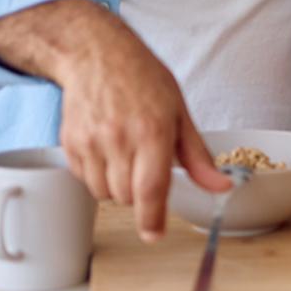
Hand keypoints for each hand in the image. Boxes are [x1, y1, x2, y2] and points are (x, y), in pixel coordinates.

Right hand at [55, 26, 228, 242]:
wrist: (97, 55)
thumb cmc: (143, 80)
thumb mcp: (180, 113)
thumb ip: (198, 157)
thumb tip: (221, 186)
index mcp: (152, 131)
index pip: (150, 190)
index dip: (152, 219)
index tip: (155, 234)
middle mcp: (119, 138)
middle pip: (128, 197)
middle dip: (140, 193)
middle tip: (145, 165)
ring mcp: (90, 142)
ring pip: (104, 193)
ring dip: (117, 186)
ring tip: (125, 153)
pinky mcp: (69, 144)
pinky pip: (84, 180)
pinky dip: (97, 175)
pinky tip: (106, 147)